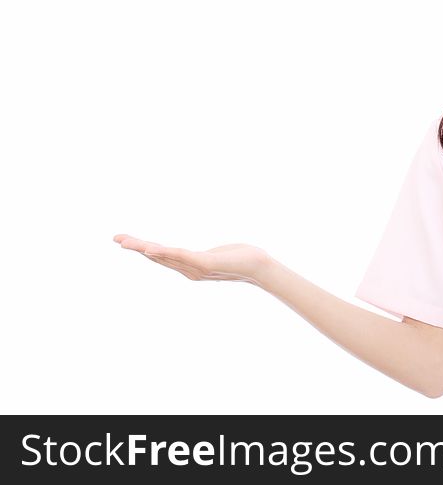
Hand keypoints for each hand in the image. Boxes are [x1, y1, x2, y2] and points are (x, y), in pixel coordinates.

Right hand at [113, 234, 270, 284]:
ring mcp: (196, 268)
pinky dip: (165, 253)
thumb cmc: (241, 259)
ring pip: (165, 256)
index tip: (124, 240)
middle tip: (116, 238)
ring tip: (126, 242)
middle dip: (136, 247)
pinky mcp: (205, 264)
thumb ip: (205, 256)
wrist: (259, 267)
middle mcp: (189, 270)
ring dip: (144, 248)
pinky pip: (181, 256)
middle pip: (157, 257)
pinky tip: (151, 249)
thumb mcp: (217, 255)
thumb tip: (202, 254)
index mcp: (189, 267)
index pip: (161, 256)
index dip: (142, 248)